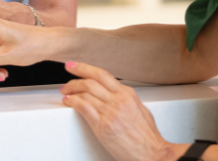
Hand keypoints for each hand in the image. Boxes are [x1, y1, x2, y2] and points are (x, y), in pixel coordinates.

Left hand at [61, 62, 181, 160]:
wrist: (152, 153)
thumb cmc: (148, 137)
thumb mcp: (140, 110)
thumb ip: (126, 100)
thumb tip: (115, 96)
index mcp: (127, 94)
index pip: (103, 74)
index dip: (86, 68)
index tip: (76, 65)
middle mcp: (118, 100)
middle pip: (91, 80)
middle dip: (75, 74)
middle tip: (67, 73)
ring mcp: (110, 112)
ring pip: (85, 92)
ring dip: (71, 90)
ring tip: (65, 91)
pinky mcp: (103, 126)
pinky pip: (84, 107)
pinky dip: (73, 102)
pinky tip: (68, 101)